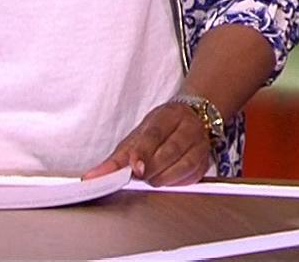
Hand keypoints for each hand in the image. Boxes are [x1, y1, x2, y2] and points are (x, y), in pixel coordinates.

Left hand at [82, 101, 211, 186]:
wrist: (193, 118)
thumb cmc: (161, 129)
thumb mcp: (138, 135)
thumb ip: (117, 158)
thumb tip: (94, 176)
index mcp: (169, 115)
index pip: (154, 134)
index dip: (143, 152)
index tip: (134, 168)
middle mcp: (188, 127)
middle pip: (171, 150)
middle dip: (152, 168)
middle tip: (139, 176)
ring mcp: (200, 144)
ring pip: (184, 165)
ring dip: (163, 177)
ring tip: (151, 178)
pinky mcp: (205, 162)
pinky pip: (192, 176)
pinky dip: (175, 182)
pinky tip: (166, 179)